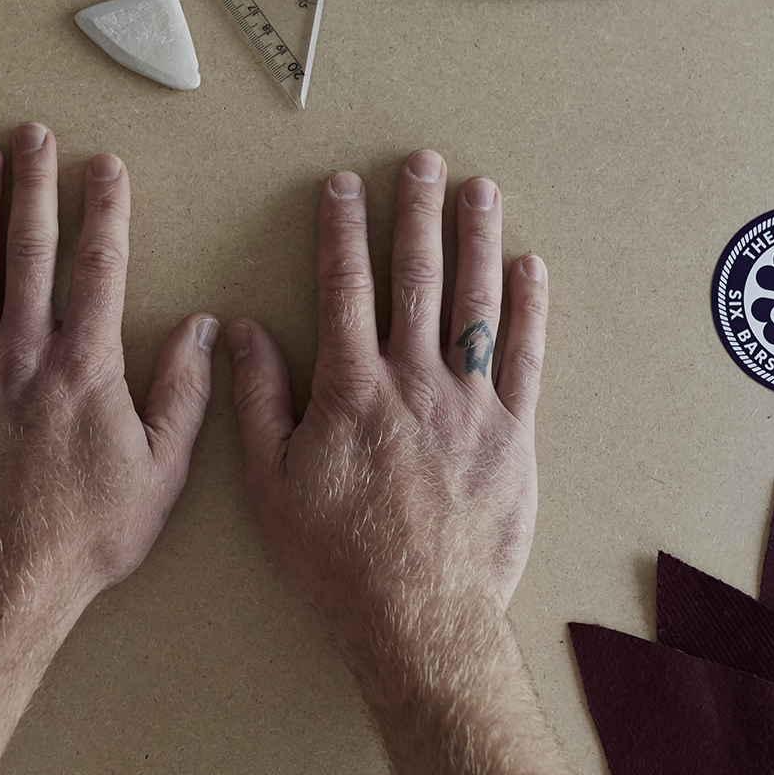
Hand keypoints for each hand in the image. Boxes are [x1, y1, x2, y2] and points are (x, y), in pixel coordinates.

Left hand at [0, 124, 216, 629]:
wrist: (0, 583)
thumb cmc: (85, 536)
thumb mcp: (161, 473)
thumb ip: (184, 395)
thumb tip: (204, 330)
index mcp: (86, 367)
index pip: (98, 268)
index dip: (104, 210)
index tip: (106, 166)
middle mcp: (24, 353)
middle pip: (29, 250)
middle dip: (35, 185)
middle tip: (34, 133)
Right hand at [227, 152, 546, 642]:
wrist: (417, 612)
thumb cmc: (336, 556)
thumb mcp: (270, 482)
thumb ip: (256, 400)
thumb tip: (241, 332)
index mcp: (350, 388)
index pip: (345, 288)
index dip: (343, 231)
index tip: (344, 185)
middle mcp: (413, 381)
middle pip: (416, 278)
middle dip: (417, 213)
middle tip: (423, 162)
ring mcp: (470, 404)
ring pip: (475, 303)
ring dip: (477, 240)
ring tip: (480, 190)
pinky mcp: (513, 435)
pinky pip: (527, 359)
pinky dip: (531, 310)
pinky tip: (532, 268)